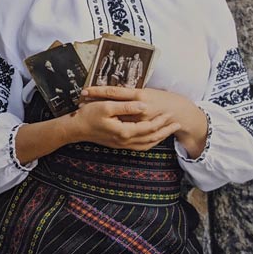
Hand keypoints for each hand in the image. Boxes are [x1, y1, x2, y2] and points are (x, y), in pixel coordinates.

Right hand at [67, 99, 181, 151]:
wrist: (76, 128)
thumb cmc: (89, 115)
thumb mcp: (107, 106)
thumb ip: (127, 106)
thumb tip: (144, 106)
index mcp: (124, 131)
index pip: (149, 127)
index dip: (161, 121)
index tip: (170, 114)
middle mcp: (125, 141)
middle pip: (151, 138)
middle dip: (165, 130)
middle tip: (176, 123)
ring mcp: (122, 145)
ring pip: (147, 145)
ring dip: (159, 138)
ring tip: (169, 130)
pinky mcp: (119, 145)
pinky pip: (140, 147)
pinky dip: (150, 143)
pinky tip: (153, 137)